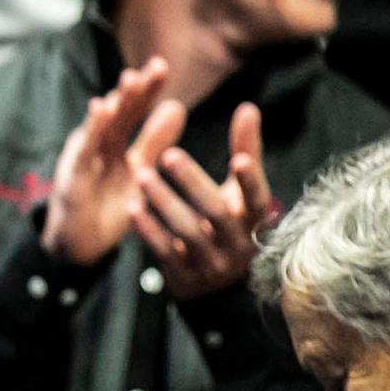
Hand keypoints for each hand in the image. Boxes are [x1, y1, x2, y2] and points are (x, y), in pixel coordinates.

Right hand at [40, 58, 185, 266]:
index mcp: (115, 142)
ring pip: (101, 128)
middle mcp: (98, 145)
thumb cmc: (107, 206)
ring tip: (131, 80)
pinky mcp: (73, 179)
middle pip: (119, 113)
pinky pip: (85, 151)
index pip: (134, 111)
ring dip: (116, 103)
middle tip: (157, 67)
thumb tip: (177, 106)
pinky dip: (93, 129)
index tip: (163, 66)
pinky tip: (102, 107)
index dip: (148, 90)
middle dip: (137, 90)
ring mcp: (84, 160)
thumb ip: (154, 141)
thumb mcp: (139, 172)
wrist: (80, 245)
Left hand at [129, 101, 276, 301]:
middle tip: (169, 155)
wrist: (216, 284)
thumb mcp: (239, 192)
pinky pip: (165, 252)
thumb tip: (248, 107)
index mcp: (255, 220)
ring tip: (142, 175)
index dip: (250, 182)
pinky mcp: (185, 275)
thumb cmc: (229, 223)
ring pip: (187, 232)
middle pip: (216, 212)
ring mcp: (211, 263)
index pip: (256, 199)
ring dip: (164, 202)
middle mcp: (237, 244)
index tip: (239, 160)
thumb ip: (245, 151)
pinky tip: (133, 209)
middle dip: (192, 183)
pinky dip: (149, 230)